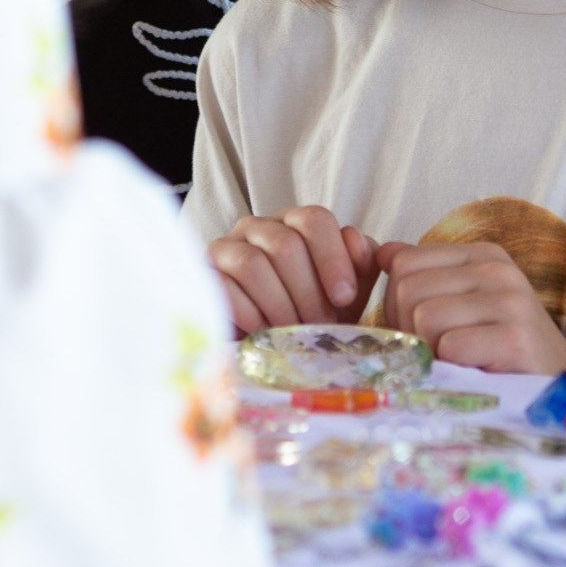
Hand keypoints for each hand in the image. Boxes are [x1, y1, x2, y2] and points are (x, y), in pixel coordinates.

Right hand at [206, 206, 381, 332]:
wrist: (267, 346)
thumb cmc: (311, 313)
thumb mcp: (345, 293)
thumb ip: (361, 264)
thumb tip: (357, 242)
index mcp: (294, 223)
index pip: (314, 220)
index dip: (332, 258)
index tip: (345, 298)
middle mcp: (258, 227)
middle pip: (285, 245)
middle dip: (307, 292)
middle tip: (318, 326)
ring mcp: (226, 248)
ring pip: (253, 264)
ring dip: (279, 306)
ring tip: (291, 332)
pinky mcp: (204, 276)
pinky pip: (223, 287)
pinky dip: (249, 313)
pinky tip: (263, 332)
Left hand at [377, 238, 565, 377]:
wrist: (555, 383)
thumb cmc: (496, 346)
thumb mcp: (462, 301)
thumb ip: (423, 276)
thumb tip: (381, 252)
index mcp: (482, 254)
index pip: (403, 263)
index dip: (396, 303)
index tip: (423, 327)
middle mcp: (498, 269)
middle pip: (407, 290)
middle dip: (409, 329)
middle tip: (438, 350)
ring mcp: (510, 301)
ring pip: (423, 318)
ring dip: (430, 350)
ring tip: (457, 360)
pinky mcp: (515, 338)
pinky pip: (450, 346)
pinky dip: (451, 366)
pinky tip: (473, 370)